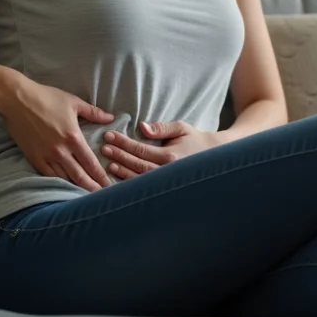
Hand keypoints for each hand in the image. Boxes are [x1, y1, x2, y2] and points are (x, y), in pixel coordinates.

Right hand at [0, 76, 114, 190]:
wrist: (16, 100)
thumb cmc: (46, 98)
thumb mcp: (73, 102)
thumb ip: (93, 112)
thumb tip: (110, 117)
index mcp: (73, 138)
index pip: (91, 163)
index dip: (101, 177)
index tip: (109, 186)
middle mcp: (61, 151)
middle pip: (79, 176)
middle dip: (91, 188)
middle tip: (101, 197)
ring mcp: (46, 156)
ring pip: (63, 178)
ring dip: (75, 187)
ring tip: (85, 195)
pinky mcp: (33, 158)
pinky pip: (47, 175)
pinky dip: (57, 182)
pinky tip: (64, 187)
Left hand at [101, 121, 221, 179]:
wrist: (213, 159)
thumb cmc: (195, 140)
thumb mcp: (182, 128)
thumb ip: (162, 128)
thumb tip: (142, 127)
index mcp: (170, 156)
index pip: (141, 149)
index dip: (124, 143)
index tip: (109, 136)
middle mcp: (167, 171)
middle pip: (137, 164)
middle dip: (119, 155)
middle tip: (103, 148)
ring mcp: (166, 183)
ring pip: (139, 179)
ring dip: (122, 171)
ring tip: (108, 163)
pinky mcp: (165, 189)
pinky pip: (145, 187)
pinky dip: (130, 184)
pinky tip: (119, 180)